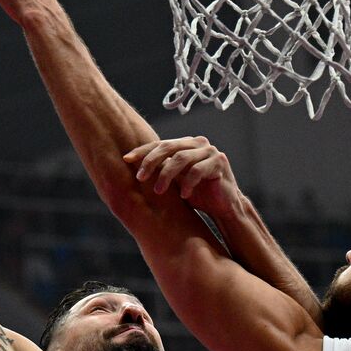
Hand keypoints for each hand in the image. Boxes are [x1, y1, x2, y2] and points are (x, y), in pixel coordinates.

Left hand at [124, 136, 241, 217]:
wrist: (224, 206)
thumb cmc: (197, 193)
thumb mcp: (175, 180)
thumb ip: (161, 170)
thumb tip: (129, 166)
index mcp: (185, 144)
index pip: (160, 144)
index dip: (143, 151)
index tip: (126, 159)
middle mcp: (198, 143)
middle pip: (169, 147)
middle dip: (151, 161)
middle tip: (140, 177)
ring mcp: (210, 151)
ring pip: (182, 158)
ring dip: (167, 175)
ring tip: (159, 191)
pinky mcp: (220, 162)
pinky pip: (198, 170)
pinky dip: (188, 183)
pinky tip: (184, 196)